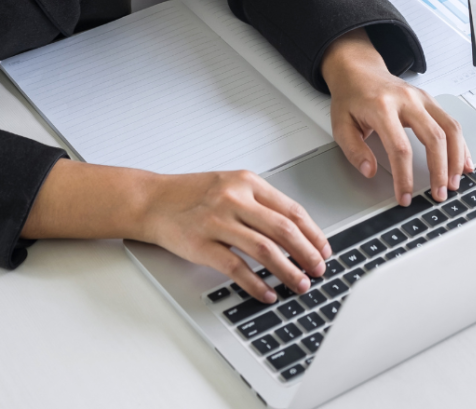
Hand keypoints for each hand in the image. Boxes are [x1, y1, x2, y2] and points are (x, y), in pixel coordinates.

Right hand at [144, 170, 330, 302]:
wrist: (152, 200)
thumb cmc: (192, 195)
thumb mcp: (231, 185)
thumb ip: (260, 202)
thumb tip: (296, 231)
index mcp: (247, 182)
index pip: (291, 210)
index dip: (313, 233)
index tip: (323, 249)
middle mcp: (235, 199)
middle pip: (283, 230)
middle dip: (307, 253)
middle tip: (319, 269)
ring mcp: (217, 221)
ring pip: (264, 250)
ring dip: (287, 271)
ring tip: (300, 284)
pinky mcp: (202, 245)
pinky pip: (236, 267)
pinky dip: (256, 284)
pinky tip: (267, 293)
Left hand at [322, 29, 472, 205]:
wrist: (358, 70)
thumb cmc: (351, 97)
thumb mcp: (341, 125)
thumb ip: (354, 151)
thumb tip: (370, 171)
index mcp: (382, 107)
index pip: (399, 148)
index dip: (405, 177)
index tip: (405, 196)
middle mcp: (407, 100)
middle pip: (433, 138)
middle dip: (439, 170)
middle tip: (438, 194)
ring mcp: (422, 98)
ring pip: (450, 129)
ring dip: (455, 158)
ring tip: (453, 182)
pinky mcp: (430, 101)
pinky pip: (451, 123)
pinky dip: (461, 145)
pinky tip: (463, 162)